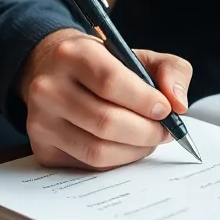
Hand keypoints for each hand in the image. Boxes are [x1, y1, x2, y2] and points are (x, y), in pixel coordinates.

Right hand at [19, 28, 192, 168]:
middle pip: (105, 121)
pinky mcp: (41, 148)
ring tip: (149, 140)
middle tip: (164, 131)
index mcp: (73, 54)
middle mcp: (48, 87)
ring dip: (134, 151)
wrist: (55, 71)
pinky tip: (127, 147)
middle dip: (145, 132)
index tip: (166, 110)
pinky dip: (116, 161)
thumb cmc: (103, 64)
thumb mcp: (138, 55)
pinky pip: (88, 165)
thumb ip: (170, 70)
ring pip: (97, 150)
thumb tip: (179, 104)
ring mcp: (40, 120)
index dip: (144, 101)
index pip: (110, 82)